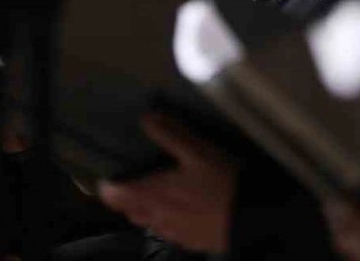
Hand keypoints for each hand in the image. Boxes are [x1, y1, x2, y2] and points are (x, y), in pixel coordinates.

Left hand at [96, 113, 237, 251]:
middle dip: (125, 198)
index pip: (115, 196)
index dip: (107, 186)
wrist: (252, 218)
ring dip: (145, 209)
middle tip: (131, 180)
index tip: (108, 175)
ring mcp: (174, 233)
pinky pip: (168, 232)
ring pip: (148, 222)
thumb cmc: (223, 182)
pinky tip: (180, 208)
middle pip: (129, 211)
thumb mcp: (198, 151)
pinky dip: (165, 219)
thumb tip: (146, 118)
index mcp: (154, 194)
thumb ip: (170, 134)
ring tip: (155, 193)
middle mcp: (159, 217)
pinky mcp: (191, 241)